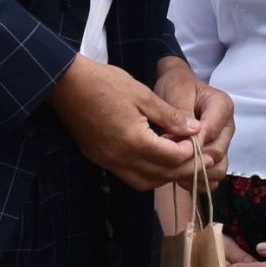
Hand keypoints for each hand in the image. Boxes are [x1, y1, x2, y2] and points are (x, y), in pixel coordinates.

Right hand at [50, 58, 199, 189]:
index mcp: (134, 141)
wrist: (65, 84)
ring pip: (145, 182)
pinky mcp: (99, 159)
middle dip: (183, 169)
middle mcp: (120, 159)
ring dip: (165, 175)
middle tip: (199, 159)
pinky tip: (155, 159)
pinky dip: (147, 174)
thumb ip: (170, 116)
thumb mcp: (143, 95)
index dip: (190, 153)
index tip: (198, 142)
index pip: (171, 158)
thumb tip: (194, 130)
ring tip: (178, 160)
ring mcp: (107, 162)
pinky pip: (129, 176)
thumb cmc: (105, 83)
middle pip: (161, 176)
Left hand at [152, 60, 234, 179]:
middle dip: (192, 159)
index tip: (170, 144)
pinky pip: (213, 178)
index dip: (191, 143)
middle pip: (217, 154)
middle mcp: (227, 128)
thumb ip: (182, 113)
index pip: (211, 132)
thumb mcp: (177, 92)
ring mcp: (223, 144)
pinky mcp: (216, 157)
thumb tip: (185, 138)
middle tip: (169, 158)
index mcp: (222, 107)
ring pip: (219, 170)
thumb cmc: (177, 87)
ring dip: (196, 174)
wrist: (177, 88)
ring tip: (175, 170)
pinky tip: (180, 176)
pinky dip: (198, 181)